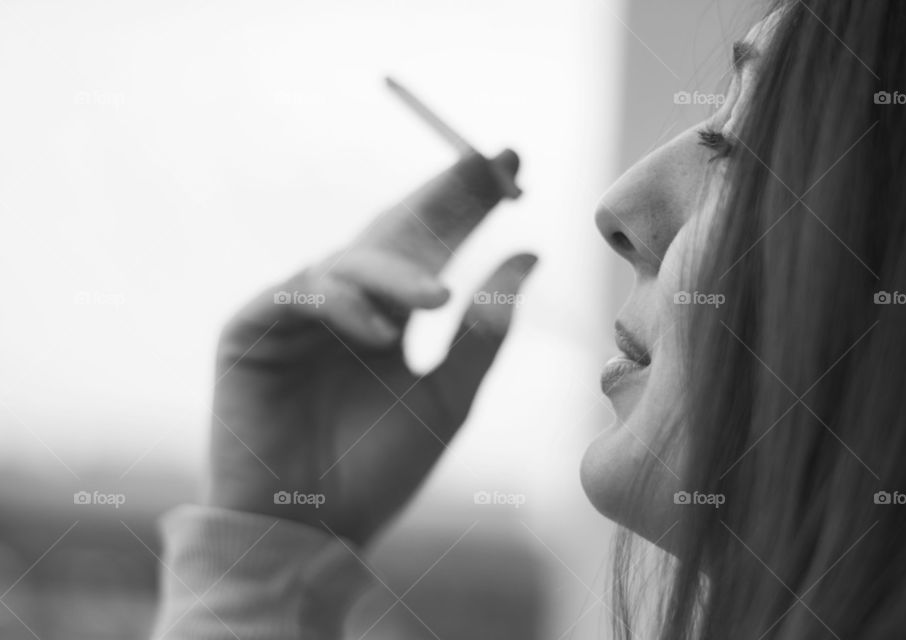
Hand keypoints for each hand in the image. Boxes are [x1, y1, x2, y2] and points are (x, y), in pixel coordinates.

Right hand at [206, 151, 537, 543]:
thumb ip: (485, 329)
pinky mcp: (252, 330)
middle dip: (440, 197)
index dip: (468, 202)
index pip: (432, 244)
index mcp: (389, 316)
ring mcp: (297, 314)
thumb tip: (533, 253)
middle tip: (485, 162)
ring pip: (348, 263)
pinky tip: (376, 331)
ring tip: (436, 300)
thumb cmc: (379, 471)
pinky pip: (296, 297)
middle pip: (394, 231)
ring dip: (394, 273)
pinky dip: (338, 305)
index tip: (512, 163)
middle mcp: (345, 304)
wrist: (310, 533)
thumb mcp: (448, 397)